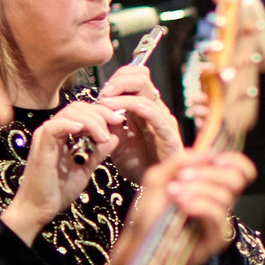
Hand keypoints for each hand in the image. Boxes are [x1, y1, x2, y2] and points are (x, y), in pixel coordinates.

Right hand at [0, 98, 122, 244]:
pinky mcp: (41, 146)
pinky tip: (83, 130)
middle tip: (118, 123)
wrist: (39, 210)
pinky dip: (70, 125)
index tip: (121, 120)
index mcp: (63, 134)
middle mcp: (53, 131)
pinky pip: (54, 127)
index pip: (83, 111)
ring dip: (92, 120)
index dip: (103, 112)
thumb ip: (98, 153)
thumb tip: (115, 137)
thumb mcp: (85, 169)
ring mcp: (45, 137)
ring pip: (69, 113)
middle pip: (78, 107)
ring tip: (104, 136)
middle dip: (101, 112)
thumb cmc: (59, 191)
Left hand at [98, 61, 183, 181]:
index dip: (117, 78)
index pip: (134, 77)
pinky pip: (156, 116)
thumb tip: (95, 108)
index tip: (100, 92)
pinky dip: (139, 109)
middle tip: (103, 94)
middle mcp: (155, 109)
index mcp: (143, 107)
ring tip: (105, 105)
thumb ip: (109, 126)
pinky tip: (124, 112)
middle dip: (119, 81)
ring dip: (121, 97)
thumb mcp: (116, 142)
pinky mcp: (169, 135)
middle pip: (141, 77)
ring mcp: (163, 120)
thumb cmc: (138, 164)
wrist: (156, 187)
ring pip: (145, 94)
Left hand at [110, 150, 254, 264]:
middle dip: (209, 173)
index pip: (240, 169)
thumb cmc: (149, 215)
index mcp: (210, 185)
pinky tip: (182, 205)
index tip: (215, 159)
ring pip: (226, 195)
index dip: (234, 161)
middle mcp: (219, 201)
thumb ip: (180, 161)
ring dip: (198, 189)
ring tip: (174, 194)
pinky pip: (218, 215)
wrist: (138, 244)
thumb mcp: (158, 178)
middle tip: (182, 177)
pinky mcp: (217, 238)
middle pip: (237, 179)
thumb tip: (206, 153)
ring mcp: (219, 221)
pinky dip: (200, 205)